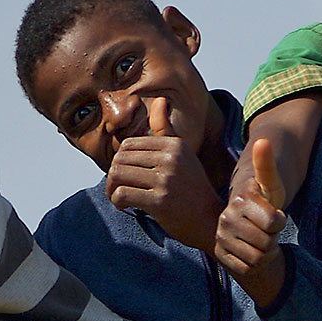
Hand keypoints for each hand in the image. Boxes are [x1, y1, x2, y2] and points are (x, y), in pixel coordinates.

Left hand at [106, 97, 223, 250]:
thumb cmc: (192, 188)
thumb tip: (160, 99)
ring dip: (112, 189)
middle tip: (117, 188)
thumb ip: (166, 129)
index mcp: (174, 145)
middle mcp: (171, 159)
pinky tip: (124, 206)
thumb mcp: (182, 154)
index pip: (129, 144)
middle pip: (120, 159)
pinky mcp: (160, 201)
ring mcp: (166, 180)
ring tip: (118, 197)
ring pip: (118, 175)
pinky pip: (122, 194)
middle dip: (113, 175)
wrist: (210, 221)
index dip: (120, 160)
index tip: (124, 175)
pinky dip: (117, 201)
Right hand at [214, 139, 288, 303]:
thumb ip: (266, 164)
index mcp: (240, 201)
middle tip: (267, 229)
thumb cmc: (265, 198)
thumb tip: (263, 140)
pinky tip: (253, 251)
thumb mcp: (271, 183)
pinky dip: (255, 263)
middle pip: (266, 244)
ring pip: (257, 258)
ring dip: (265, 252)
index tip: (275, 214)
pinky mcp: (220, 254)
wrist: (248, 219)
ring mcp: (221, 238)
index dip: (279, 222)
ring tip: (261, 239)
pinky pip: (246, 268)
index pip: (273, 223)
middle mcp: (225, 220)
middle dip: (273, 238)